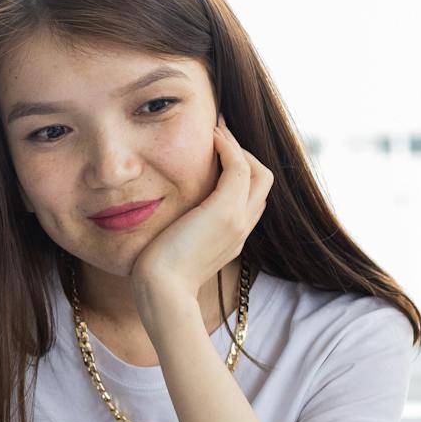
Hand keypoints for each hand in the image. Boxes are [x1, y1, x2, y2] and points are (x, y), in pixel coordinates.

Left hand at [131, 118, 271, 312]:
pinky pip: (238, 166)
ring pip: (258, 171)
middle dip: (245, 154)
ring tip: (216, 129)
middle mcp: (242, 228)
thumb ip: (180, 232)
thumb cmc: (157, 275)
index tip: (216, 152)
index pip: (251, 197)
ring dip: (238, 145)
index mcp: (232, 237)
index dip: (239, 172)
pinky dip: (229, 146)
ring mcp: (238, 219)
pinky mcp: (225, 211)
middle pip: (263, 181)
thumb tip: (163, 220)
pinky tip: (210, 135)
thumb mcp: (174, 249)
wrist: (162, 292)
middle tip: (219, 133)